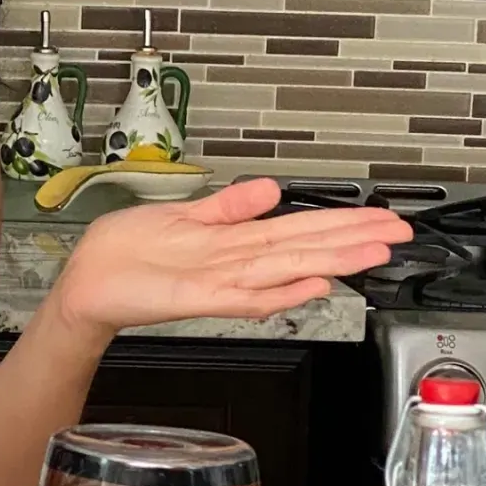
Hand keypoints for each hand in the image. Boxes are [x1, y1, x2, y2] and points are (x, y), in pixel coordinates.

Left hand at [46, 177, 410, 346]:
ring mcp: (218, 280)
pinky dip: (278, 292)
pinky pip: (244, 297)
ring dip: (330, 262)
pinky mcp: (195, 297)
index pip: (298, 227)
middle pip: (304, 247)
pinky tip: (310, 285)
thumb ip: (227, 206)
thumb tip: (269, 187)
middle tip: (398, 232)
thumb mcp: (181, 214)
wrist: (86, 281)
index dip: (340, 222)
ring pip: (285, 269)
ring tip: (373, 252)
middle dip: (352, 239)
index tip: (380, 216)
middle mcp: (231, 261)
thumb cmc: (127, 252)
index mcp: (230, 239)